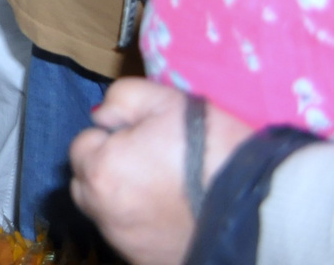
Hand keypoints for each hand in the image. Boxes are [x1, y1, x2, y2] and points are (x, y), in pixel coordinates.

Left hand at [70, 79, 253, 264]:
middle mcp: (103, 211)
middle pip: (88, 182)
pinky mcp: (146, 262)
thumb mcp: (168, 102)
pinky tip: (174, 215)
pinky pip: (131, 237)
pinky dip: (143, 225)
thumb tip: (101, 115)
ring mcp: (125, 242)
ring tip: (166, 189)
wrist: (263, 210)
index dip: (113, 136)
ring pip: (107, 212)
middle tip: (150, 161)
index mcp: (100, 170)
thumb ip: (123, 98)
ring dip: (123, 198)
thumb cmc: (213, 151)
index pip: (83, 144)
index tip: (143, 138)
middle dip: (108, 168)